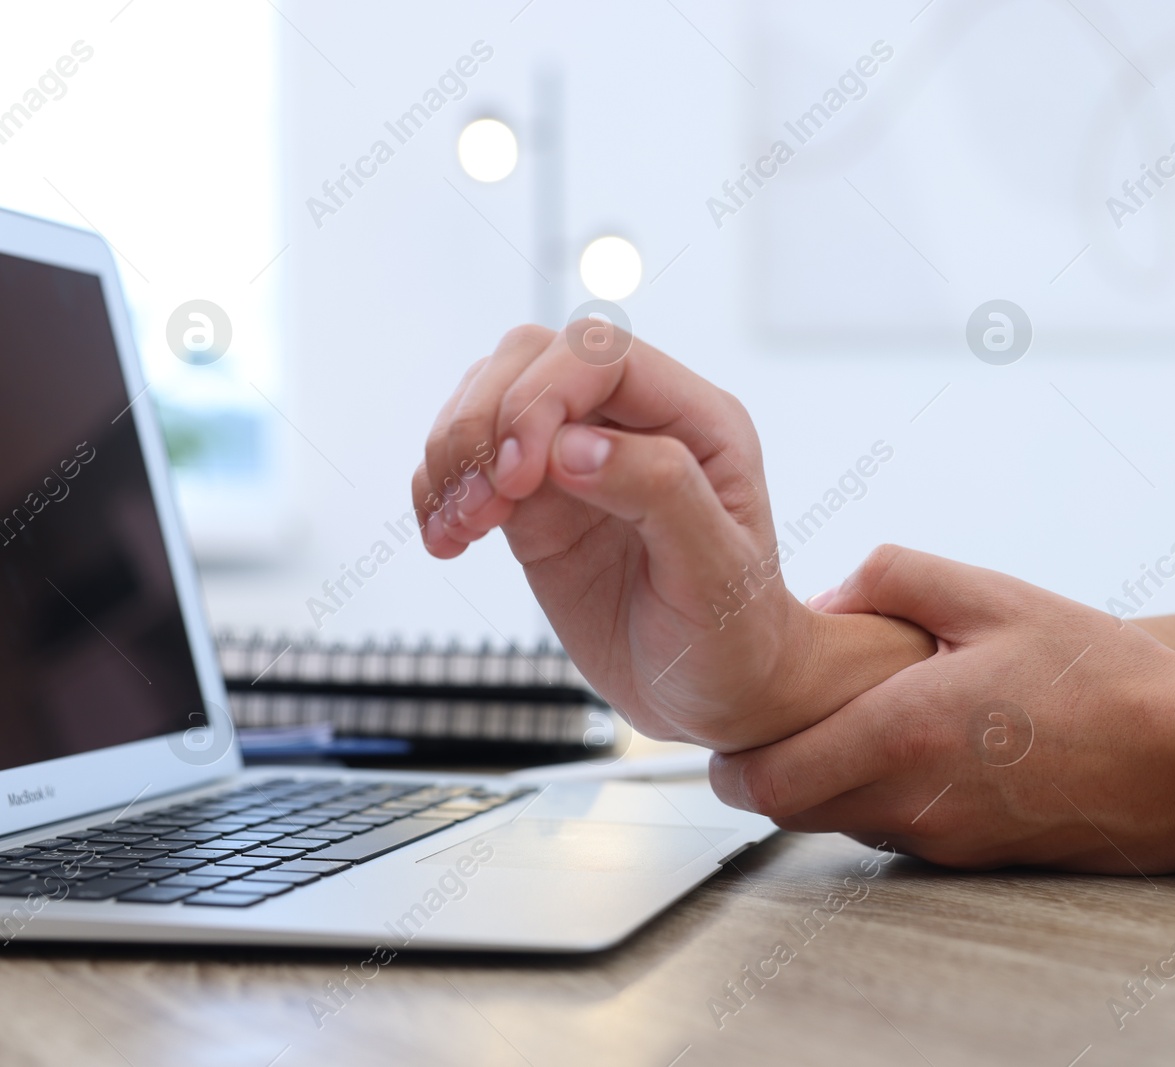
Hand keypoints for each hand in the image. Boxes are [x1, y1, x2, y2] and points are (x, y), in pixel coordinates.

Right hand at [412, 323, 931, 749]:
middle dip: (486, 422)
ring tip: (456, 527)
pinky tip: (446, 536)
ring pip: (489, 397)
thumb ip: (660, 492)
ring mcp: (580, 456)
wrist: (717, 694)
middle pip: (532, 360)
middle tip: (480, 506)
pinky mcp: (537, 499)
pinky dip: (439, 488)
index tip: (521, 477)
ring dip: (453, 454)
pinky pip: (470, 461)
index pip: (602, 357)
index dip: (545, 398)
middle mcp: (635, 422)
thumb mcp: (716, 573)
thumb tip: (574, 446)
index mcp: (697, 421)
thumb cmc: (735, 636)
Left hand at [709, 545, 1174, 870]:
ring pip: (846, 822)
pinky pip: (903, 833)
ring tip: (877, 718)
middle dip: (776, 768)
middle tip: (794, 715)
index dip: (731, 762)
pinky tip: (938, 745)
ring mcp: (944, 843)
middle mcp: (910, 804)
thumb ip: (894, 577)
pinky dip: (894, 795)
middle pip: (792, 812)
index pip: (765, 783)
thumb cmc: (1100, 671)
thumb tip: (829, 597)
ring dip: (837, 779)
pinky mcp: (978, 861)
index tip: (734, 729)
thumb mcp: (993, 594)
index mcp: (900, 734)